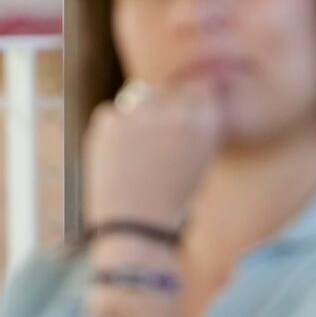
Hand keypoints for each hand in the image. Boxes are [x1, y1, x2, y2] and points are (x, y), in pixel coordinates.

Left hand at [82, 82, 220, 234]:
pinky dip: (110, 132)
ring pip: (138, 97)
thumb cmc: (168, 200)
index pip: (197, 90)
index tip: (174, 119)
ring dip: (135, 116)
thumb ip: (190, 128)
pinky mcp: (112, 121)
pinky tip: (116, 159)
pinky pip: (110, 115)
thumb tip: (176, 98)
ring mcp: (143, 115)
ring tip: (134, 153)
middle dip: (159, 108)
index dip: (184, 102)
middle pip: (166, 91)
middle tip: (149, 142)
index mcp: (205, 125)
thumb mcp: (195, 162)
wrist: (136, 227)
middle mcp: (178, 114)